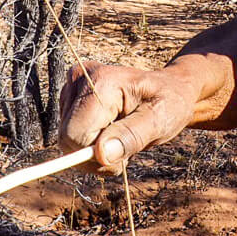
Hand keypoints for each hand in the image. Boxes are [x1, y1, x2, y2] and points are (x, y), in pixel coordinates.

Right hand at [59, 61, 199, 172]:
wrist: (170, 90)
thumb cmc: (168, 104)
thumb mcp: (159, 122)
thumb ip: (131, 137)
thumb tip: (101, 154)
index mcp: (101, 81)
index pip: (74, 135)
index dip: (95, 156)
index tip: (122, 157)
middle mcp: (80, 78)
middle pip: (66, 140)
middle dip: (94, 156)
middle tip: (124, 151)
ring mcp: (72, 86)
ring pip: (66, 141)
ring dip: (93, 152)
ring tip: (121, 138)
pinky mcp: (70, 97)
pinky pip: (68, 136)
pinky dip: (89, 144)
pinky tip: (110, 133)